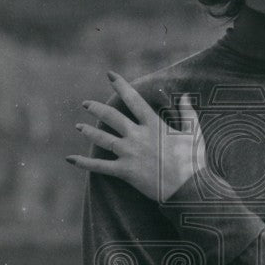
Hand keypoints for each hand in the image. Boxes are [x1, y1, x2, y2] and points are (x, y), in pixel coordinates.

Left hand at [66, 70, 206, 201]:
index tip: (109, 75)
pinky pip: (100, 166)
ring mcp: (130, 153)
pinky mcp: (125, 171)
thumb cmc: (193, 162)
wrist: (189, 189)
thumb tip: (184, 96)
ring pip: (103, 139)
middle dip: (97, 108)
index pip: (134, 100)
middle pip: (112, 117)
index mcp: (154, 125)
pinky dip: (84, 163)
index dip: (121, 86)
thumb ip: (188, 113)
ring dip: (89, 132)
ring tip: (79, 126)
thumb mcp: (194, 133)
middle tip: (86, 104)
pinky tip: (70, 159)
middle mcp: (138, 136)